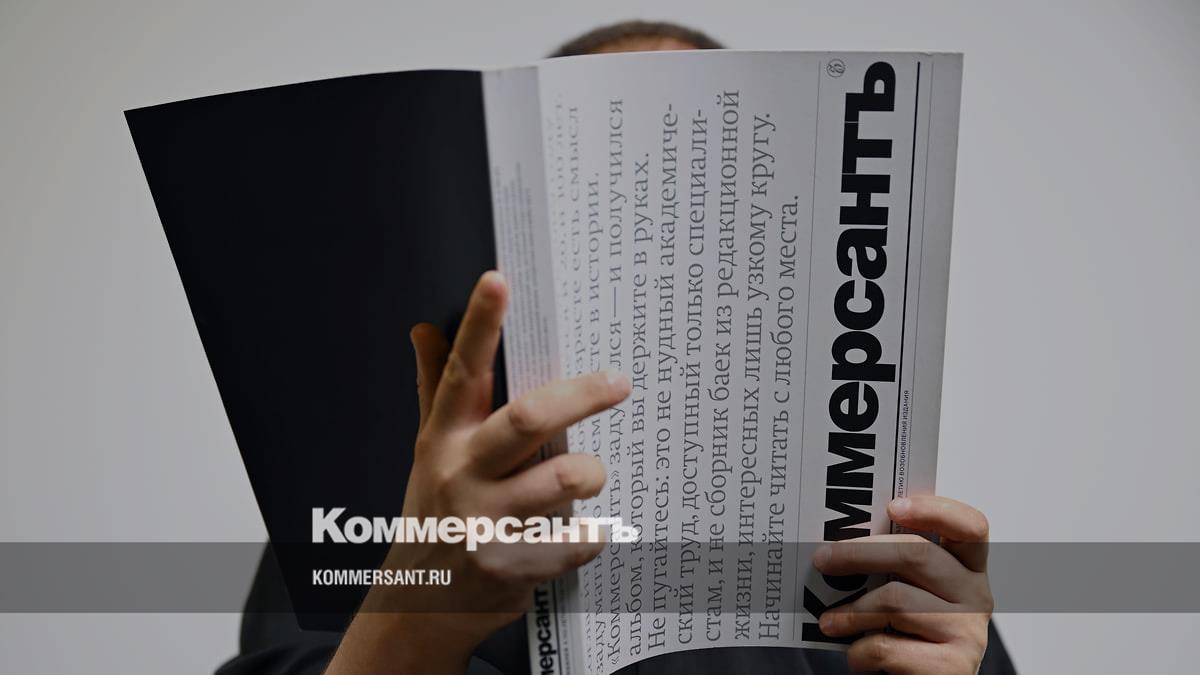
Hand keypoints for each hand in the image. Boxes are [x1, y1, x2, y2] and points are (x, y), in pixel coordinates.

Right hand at [326, 271, 630, 674]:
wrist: (422, 603)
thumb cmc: (437, 509)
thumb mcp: (430, 449)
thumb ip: (434, 388)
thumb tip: (424, 328)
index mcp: (444, 437)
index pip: (460, 371)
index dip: (480, 325)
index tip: (498, 280)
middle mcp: (461, 474)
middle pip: (528, 420)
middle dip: (581, 396)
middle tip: (618, 383)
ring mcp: (484, 522)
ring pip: (565, 480)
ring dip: (590, 474)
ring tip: (587, 477)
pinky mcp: (509, 566)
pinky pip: (576, 539)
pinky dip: (591, 534)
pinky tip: (583, 532)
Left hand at [813, 495, 992, 674]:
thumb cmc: (908, 638)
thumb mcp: (907, 595)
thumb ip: (893, 568)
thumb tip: (838, 546)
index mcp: (968, 570)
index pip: (970, 527)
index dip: (935, 510)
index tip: (893, 506)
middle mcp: (976, 596)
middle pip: (917, 555)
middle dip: (860, 553)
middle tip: (823, 560)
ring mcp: (969, 632)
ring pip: (895, 601)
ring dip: (850, 613)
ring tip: (829, 622)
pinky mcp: (953, 667)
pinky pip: (887, 646)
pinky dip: (860, 653)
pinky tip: (858, 657)